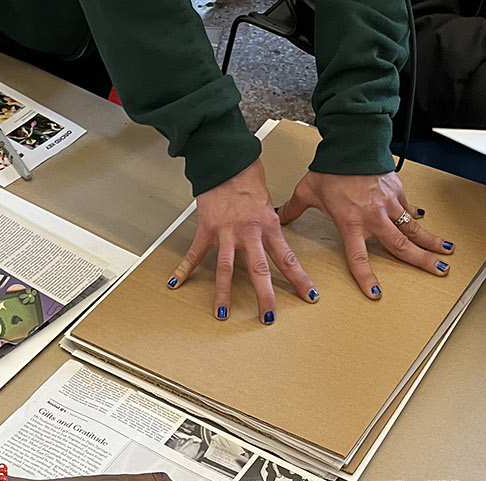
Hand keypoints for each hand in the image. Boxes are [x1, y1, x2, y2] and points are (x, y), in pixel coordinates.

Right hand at [167, 160, 317, 322]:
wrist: (225, 159)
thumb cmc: (247, 175)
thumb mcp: (268, 200)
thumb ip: (271, 222)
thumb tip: (275, 236)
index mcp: (268, 225)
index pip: (287, 258)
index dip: (299, 279)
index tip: (309, 296)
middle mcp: (249, 232)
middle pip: (259, 269)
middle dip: (264, 295)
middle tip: (268, 316)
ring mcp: (226, 232)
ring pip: (226, 268)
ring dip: (223, 293)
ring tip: (222, 313)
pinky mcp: (207, 228)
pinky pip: (195, 253)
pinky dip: (185, 268)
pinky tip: (177, 282)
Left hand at [277, 170, 451, 297]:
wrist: (352, 142)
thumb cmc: (331, 167)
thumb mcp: (308, 191)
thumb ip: (295, 208)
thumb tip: (282, 216)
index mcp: (351, 222)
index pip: (359, 257)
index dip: (366, 277)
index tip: (375, 293)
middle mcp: (373, 216)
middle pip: (401, 245)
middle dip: (422, 260)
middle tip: (439, 271)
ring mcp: (389, 204)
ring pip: (414, 228)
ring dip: (431, 241)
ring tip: (446, 252)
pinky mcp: (397, 190)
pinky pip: (408, 208)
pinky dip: (417, 217)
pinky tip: (424, 222)